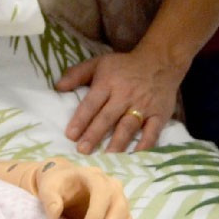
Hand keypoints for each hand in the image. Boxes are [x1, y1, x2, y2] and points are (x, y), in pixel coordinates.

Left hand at [34, 160, 135, 218]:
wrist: (67, 185)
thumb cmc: (59, 185)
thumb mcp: (48, 187)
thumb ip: (49, 198)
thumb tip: (54, 214)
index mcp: (96, 177)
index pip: (103, 193)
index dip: (97, 214)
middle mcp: (114, 188)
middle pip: (120, 211)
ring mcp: (121, 203)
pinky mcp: (123, 218)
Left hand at [56, 47, 182, 153]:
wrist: (160, 60)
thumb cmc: (124, 65)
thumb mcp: (99, 63)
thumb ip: (77, 74)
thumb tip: (57, 87)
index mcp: (108, 83)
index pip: (92, 103)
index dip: (81, 119)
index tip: (70, 135)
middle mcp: (125, 95)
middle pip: (108, 117)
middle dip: (94, 134)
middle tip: (83, 150)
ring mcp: (143, 106)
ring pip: (128, 126)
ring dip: (117, 142)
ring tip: (107, 157)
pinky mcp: (159, 115)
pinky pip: (152, 132)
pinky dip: (145, 145)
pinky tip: (136, 156)